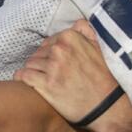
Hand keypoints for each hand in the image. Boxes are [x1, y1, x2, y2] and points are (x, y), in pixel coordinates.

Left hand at [15, 20, 131, 131]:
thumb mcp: (101, 49)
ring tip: (45, 82)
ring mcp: (52, 67)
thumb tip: (76, 24)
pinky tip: (31, 85)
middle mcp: (60, 49)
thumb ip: (87, 32)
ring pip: (30, 64)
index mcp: (71, 38)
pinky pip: (23, 76)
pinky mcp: (45, 85)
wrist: (109, 107)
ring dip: (35, 72)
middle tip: (53, 75)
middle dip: (43, 63)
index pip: (49, 41)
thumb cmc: (106, 80)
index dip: (52, 53)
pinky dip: (24, 80)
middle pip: (38, 53)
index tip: (59, 64)